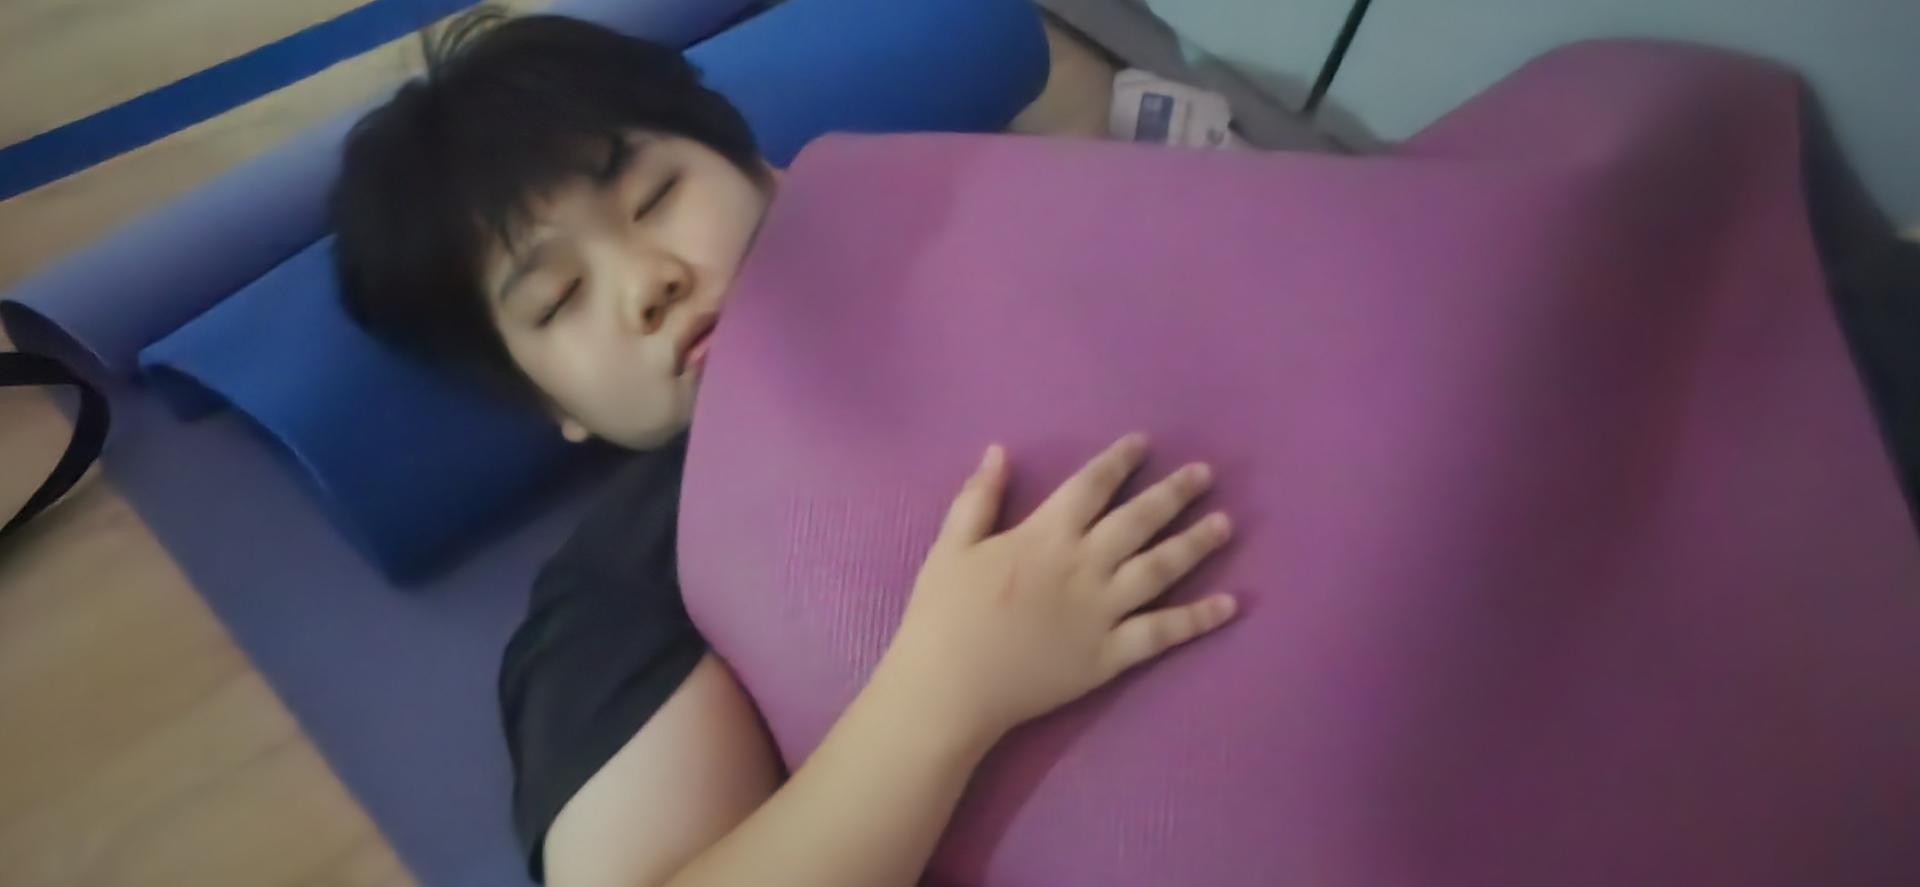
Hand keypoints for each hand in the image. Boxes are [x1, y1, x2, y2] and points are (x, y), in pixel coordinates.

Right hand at [878, 434, 1238, 745]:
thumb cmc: (943, 616)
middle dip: (1174, 493)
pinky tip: (1229, 604)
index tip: (1145, 443)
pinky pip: (1163, 632)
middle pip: (1139, 520)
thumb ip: (978, 497)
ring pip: (1161, 569)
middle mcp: (1084, 566)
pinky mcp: (1111, 655)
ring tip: (1225, 524)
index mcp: (1045, 535)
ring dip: (1196, 543)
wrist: (950, 689)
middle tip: (1206, 473)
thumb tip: (1000, 450)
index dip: (1120, 461)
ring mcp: (1103, 612)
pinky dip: (1198, 619)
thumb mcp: (950, 547)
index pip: (1092, 485)